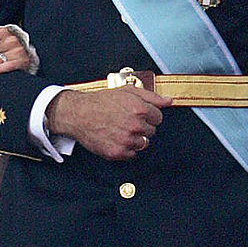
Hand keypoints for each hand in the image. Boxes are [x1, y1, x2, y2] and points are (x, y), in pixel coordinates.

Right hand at [46, 86, 162, 159]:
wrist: (79, 114)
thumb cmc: (101, 101)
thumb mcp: (127, 91)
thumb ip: (151, 97)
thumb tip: (169, 101)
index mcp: (140, 109)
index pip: (158, 118)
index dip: (148, 115)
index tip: (137, 114)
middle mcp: (135, 126)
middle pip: (151, 131)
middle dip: (142, 126)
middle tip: (126, 120)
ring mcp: (126, 141)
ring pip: (143, 144)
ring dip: (135, 138)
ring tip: (121, 129)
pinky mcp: (117, 153)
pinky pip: (132, 154)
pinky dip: (126, 148)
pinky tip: (116, 138)